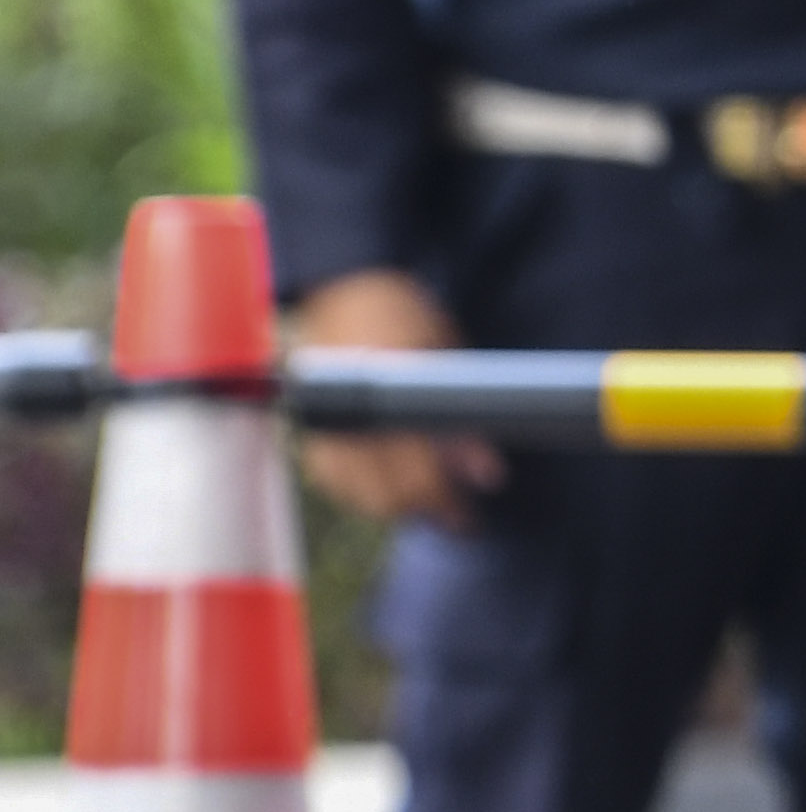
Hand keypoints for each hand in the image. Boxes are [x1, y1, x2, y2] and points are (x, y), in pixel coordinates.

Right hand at [288, 270, 501, 528]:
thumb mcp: (447, 359)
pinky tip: (394, 485)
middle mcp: (352, 420)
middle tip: (460, 515)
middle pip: (390, 497)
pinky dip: (368, 494)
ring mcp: (325, 432)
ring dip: (400, 507)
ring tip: (432, 498)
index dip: (448, 505)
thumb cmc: (406, 318)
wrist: (346, 291)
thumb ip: (465, 420)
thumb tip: (489, 476)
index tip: (471, 520)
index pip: (418, 476)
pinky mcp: (311, 437)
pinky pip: (339, 486)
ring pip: (364, 499)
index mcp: (389, 399)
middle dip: (428, 512)